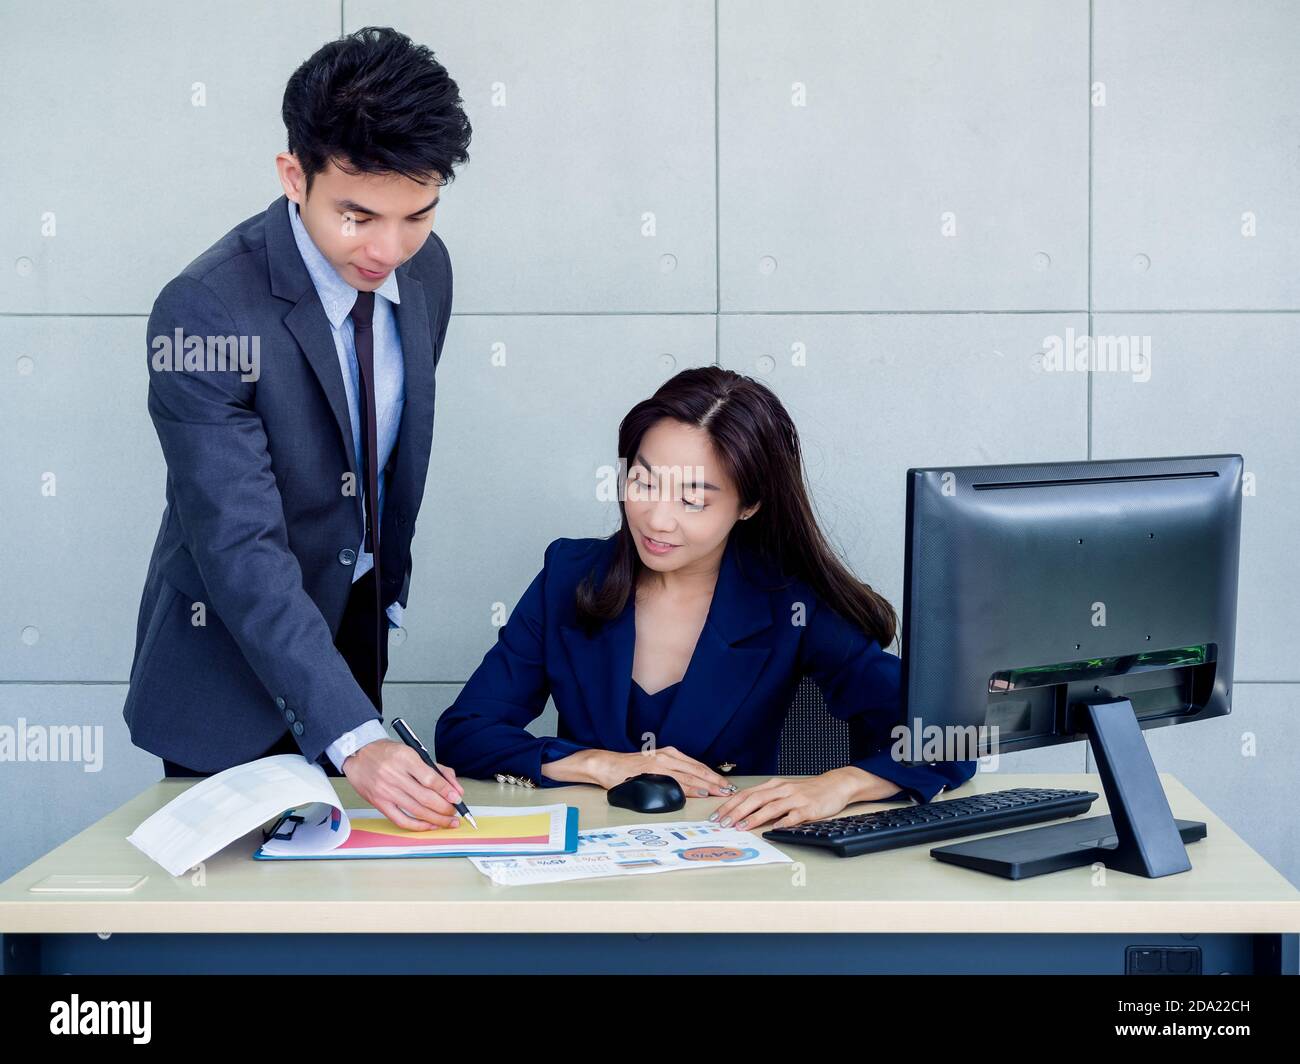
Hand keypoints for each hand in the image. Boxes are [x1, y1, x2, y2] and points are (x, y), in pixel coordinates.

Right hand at [341, 739, 464, 830]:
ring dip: (436, 819)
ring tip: (449, 822)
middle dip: (445, 808)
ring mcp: (386, 791)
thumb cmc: (388, 753)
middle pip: (425, 798)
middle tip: (455, 812)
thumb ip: (436, 769)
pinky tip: (430, 825)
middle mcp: (395, 776)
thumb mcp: (414, 752)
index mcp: (405, 758)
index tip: (458, 798)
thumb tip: (455, 789)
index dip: (446, 791)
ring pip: (416, 811)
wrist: (359, 754)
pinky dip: (418, 826)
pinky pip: (401, 820)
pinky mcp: (380, 803)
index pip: (430, 778)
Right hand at [566, 746, 736, 796]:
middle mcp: (667, 756)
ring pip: (690, 776)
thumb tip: (691, 787)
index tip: (726, 784)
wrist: (607, 765)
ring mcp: (660, 764)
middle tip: (729, 791)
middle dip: (715, 781)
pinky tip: (699, 792)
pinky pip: (675, 781)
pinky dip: (690, 788)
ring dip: (707, 785)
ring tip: (720, 793)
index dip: (713, 776)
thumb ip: (671, 773)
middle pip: (697, 770)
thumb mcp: (654, 766)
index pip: (697, 766)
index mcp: (670, 754)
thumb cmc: (630, 769)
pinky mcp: (652, 772)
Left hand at [708, 768, 900, 831]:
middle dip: (736, 811)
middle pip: (754, 799)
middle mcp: (782, 789)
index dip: (729, 805)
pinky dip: (784, 821)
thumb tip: (743, 811)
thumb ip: (766, 799)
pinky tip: (775, 828)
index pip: (746, 794)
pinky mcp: (809, 808)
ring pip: (771, 807)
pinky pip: (794, 816)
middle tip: (723, 823)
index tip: (716, 815)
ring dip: (754, 818)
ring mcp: (795, 799)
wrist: (835, 784)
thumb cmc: (807, 790)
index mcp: (773, 785)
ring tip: (741, 827)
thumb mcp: (784, 790)